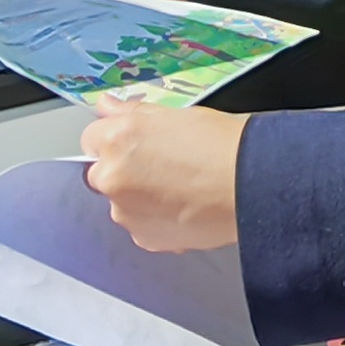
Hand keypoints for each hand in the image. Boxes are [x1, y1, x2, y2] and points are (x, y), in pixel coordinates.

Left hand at [83, 103, 244, 251]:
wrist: (254, 183)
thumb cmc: (222, 144)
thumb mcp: (176, 115)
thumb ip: (134, 114)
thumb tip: (106, 106)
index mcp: (117, 140)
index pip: (91, 140)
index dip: (116, 141)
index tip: (136, 145)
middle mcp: (112, 178)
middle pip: (103, 174)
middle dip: (125, 172)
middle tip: (165, 167)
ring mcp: (127, 213)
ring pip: (123, 203)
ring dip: (141, 198)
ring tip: (182, 189)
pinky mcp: (145, 239)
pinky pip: (142, 226)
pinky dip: (157, 220)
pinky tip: (186, 208)